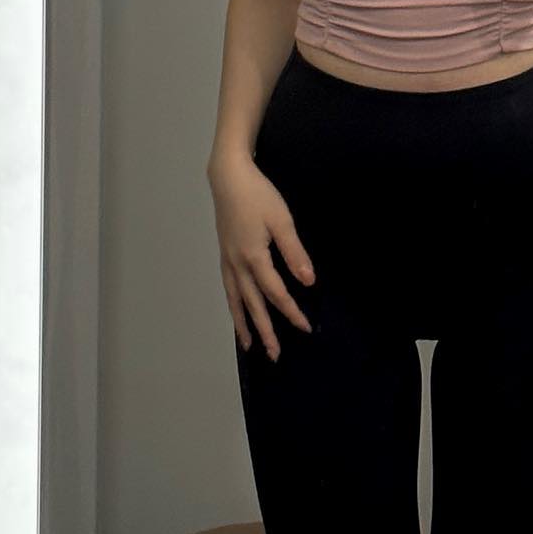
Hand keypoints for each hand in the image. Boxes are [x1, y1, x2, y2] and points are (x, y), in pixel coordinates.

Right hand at [208, 155, 316, 362]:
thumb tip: (308, 281)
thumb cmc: (258, 195)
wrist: (228, 177)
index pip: (276, 294)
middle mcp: (238, 265)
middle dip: (265, 331)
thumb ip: (294, 252)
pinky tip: (237, 310)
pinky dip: (233, 305)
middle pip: (253, 305)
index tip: (305, 328)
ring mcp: (228, 261)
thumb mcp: (281, 220)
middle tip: (274, 356)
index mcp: (254, 258)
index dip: (291, 312)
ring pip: (236, 301)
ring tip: (250, 345)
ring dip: (244, 324)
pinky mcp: (224, 254)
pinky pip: (228, 289)